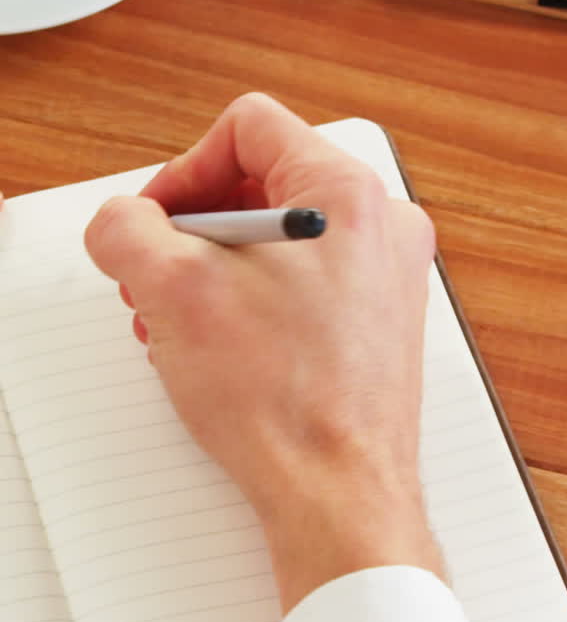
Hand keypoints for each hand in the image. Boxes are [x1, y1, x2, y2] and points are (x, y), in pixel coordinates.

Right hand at [85, 93, 443, 609]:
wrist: (340, 494)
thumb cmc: (288, 404)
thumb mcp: (175, 294)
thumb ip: (127, 231)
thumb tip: (124, 224)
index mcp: (345, 194)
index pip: (248, 127)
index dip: (183, 168)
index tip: (159, 223)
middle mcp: (380, 225)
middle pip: (263, 181)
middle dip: (194, 229)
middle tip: (160, 276)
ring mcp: (386, 275)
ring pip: (280, 238)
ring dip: (217, 270)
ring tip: (183, 321)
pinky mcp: (379, 320)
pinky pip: (304, 282)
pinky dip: (254, 301)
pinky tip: (222, 348)